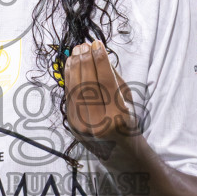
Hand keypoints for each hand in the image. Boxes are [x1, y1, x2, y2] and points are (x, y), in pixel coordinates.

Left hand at [63, 40, 136, 158]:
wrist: (118, 151)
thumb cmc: (127, 122)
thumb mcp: (127, 100)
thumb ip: (113, 78)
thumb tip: (98, 54)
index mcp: (117, 117)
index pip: (105, 82)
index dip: (100, 60)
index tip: (97, 44)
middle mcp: (97, 123)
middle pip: (87, 84)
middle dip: (85, 60)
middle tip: (85, 44)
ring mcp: (81, 125)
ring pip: (74, 89)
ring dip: (74, 66)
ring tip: (77, 50)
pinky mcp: (71, 123)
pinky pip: (69, 95)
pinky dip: (69, 77)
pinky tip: (71, 64)